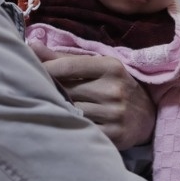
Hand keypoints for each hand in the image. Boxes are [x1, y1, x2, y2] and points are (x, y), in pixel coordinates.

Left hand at [33, 43, 155, 149]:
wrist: (148, 116)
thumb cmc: (115, 86)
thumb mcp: (98, 67)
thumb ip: (64, 58)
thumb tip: (32, 45)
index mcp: (110, 67)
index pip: (69, 65)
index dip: (46, 68)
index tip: (31, 71)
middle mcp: (113, 89)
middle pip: (67, 89)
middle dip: (51, 91)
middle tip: (35, 91)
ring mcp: (114, 113)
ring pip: (72, 111)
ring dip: (59, 110)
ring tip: (50, 109)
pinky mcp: (114, 135)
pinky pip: (82, 130)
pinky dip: (71, 127)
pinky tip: (65, 125)